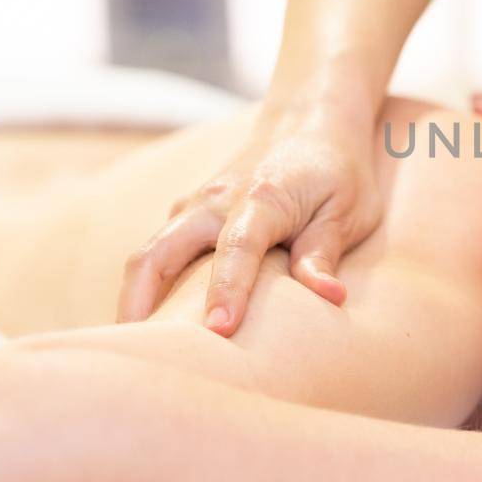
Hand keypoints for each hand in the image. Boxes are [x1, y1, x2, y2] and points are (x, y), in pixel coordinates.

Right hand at [116, 104, 383, 335]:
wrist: (309, 121)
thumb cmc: (335, 170)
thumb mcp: (347, 209)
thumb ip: (325, 251)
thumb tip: (331, 296)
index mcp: (261, 198)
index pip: (237, 248)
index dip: (227, 290)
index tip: (220, 330)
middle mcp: (215, 202)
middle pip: (157, 254)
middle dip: (139, 306)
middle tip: (138, 360)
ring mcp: (194, 207)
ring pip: (147, 256)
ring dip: (134, 302)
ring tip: (135, 355)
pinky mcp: (187, 216)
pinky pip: (156, 254)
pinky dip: (146, 290)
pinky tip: (152, 328)